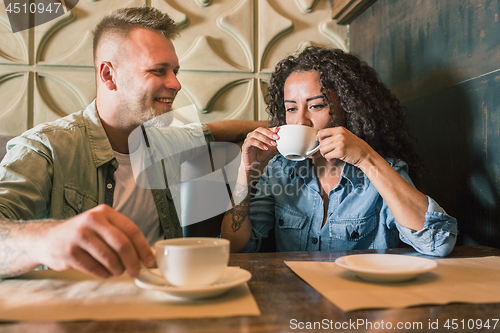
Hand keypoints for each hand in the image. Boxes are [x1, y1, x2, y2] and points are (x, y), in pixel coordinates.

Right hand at [35, 204, 154, 278]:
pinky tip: (106, 273)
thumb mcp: (101, 225)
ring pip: (109, 259)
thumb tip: (146, 254)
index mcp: (104, 212)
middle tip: (137, 272)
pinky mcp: (69, 253)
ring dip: (118, 270)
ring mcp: (79, 236)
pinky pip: (95, 269)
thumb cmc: (82, 234)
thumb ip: (121, 235)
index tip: (150, 261)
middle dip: (133, 261)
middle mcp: (92, 220)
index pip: (131, 230)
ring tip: (118, 272)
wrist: (48, 238)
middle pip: (122, 244)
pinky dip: (104, 274)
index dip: (143, 248)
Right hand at [240, 127, 278, 171]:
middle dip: (269, 133)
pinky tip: (265, 148)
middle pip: (260, 129)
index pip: (264, 128)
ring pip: (256, 134)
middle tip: (276, 137)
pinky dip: (259, 144)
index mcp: (257, 134)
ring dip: (265, 138)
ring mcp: (247, 139)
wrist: (253, 165)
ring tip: (272, 144)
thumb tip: (283, 140)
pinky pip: (252, 142)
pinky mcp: (245, 145)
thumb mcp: (270, 149)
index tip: (278, 130)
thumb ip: (275, 144)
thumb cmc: (260, 156)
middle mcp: (252, 135)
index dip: (271, 129)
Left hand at [317, 126, 374, 166]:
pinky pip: (327, 156)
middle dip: (323, 150)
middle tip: (328, 153)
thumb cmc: (354, 147)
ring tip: (332, 156)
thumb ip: (334, 136)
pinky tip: (334, 159)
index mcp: (340, 129)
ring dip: (325, 155)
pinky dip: (329, 159)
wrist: (365, 154)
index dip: (319, 139)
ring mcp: (340, 143)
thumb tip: (320, 139)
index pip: (321, 132)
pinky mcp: (340, 152)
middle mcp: (339, 135)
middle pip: (321, 143)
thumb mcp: (345, 136)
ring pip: (323, 149)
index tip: (323, 144)